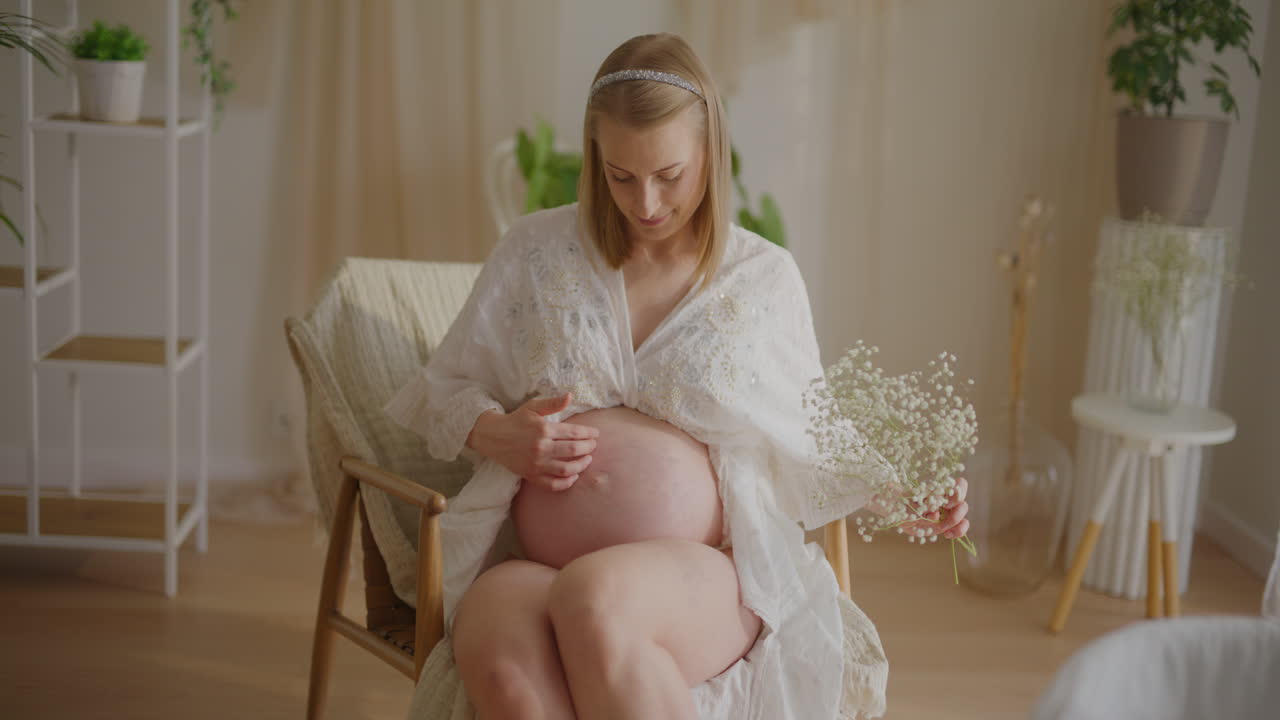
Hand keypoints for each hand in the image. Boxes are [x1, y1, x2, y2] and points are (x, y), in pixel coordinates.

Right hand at [466, 392, 596, 490]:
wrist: (493, 437)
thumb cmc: (516, 420)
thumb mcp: (533, 407)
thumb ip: (553, 403)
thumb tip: (571, 395)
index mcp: (543, 429)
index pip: (574, 433)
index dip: (589, 433)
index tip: (596, 434)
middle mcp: (541, 447)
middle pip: (574, 450)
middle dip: (589, 448)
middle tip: (594, 445)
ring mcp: (536, 464)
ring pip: (566, 469)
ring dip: (581, 465)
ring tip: (587, 459)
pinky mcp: (531, 475)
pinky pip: (553, 484)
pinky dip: (566, 482)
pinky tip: (574, 476)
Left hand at [899, 477, 969, 540]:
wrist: (898, 511)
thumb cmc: (905, 499)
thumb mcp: (911, 496)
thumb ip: (924, 502)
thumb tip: (935, 513)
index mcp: (942, 489)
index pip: (961, 485)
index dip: (959, 492)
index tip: (945, 502)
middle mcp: (948, 501)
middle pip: (963, 504)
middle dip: (957, 511)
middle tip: (944, 513)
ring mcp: (948, 514)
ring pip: (963, 518)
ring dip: (956, 523)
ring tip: (943, 528)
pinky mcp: (946, 526)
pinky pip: (959, 529)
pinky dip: (957, 532)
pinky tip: (946, 534)